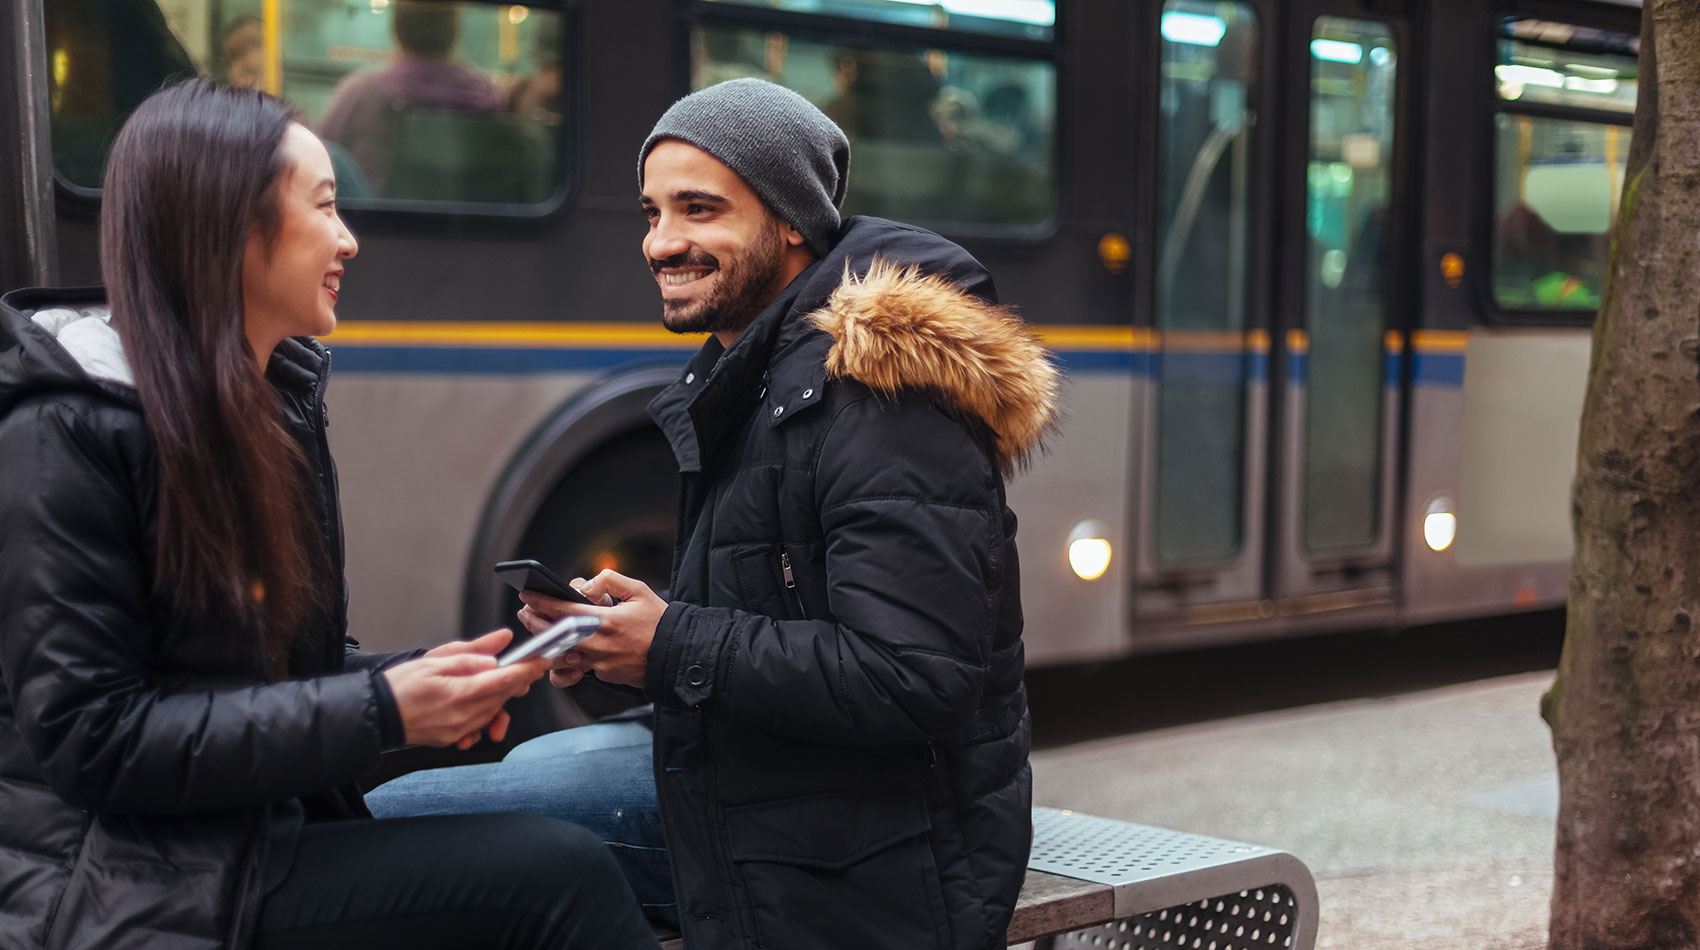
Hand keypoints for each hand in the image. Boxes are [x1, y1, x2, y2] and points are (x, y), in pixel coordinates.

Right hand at [383, 632, 548, 749]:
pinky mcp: (452, 739)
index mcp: (462, 693)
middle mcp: (464, 716)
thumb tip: (500, 643)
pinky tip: (476, 704)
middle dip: (517, 681)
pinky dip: (483, 714)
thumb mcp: (435, 660)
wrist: (375, 716)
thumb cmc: (399, 686)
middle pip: (503, 696)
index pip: (506, 679)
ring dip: (500, 697)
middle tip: (523, 666)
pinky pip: (478, 727)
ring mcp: (459, 730)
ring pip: (493, 711)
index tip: (541, 659)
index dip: (528, 669)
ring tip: (493, 681)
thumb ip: (471, 653)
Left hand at [518, 570, 664, 688]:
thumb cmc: (660, 622)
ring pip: (562, 654)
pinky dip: (571, 655)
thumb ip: (609, 580)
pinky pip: (579, 665)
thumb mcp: (638, 591)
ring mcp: (599, 663)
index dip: (540, 601)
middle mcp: (598, 644)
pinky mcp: (604, 674)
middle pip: (554, 634)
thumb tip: (586, 586)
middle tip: (525, 611)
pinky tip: (566, 647)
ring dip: (548, 641)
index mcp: (605, 620)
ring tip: (543, 628)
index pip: (562, 609)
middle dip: (534, 621)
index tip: (526, 593)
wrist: (678, 655)